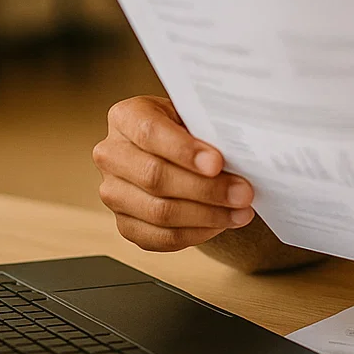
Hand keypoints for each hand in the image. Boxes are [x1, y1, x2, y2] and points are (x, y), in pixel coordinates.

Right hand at [92, 95, 255, 251]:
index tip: (217, 163)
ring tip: (239, 211)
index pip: (150, 133)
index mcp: (125, 117)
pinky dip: (196, 234)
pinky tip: (220, 223)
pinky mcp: (125, 224)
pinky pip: (160, 238)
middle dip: (206, 188)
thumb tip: (238, 152)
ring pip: (159, 212)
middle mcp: (111, 155)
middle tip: (242, 193)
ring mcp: (114, 192)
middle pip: (155, 177)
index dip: (184, 151)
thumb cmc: (186, 129)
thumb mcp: (194, 115)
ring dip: (207, 216)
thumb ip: (207, 130)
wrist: (173, 150)